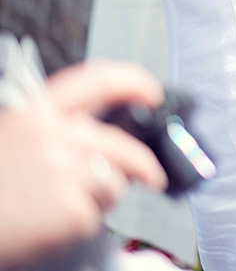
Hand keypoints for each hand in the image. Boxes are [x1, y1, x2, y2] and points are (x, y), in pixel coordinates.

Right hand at [0, 62, 167, 267]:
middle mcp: (53, 136)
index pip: (97, 81)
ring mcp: (63, 171)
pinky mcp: (69, 209)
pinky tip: (54, 223)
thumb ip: (55, 126)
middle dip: (143, 165)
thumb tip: (98, 130)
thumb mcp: (13, 135)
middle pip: (121, 146)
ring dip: (101, 196)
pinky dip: (84, 222)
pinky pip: (98, 214)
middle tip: (152, 176)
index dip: (132, 81)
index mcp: (36, 112)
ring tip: (63, 204)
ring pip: (114, 181)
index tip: (151, 92)